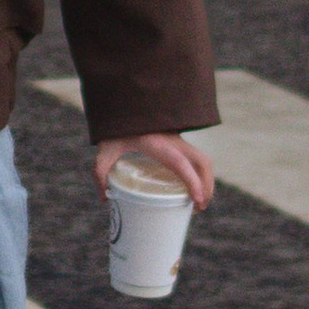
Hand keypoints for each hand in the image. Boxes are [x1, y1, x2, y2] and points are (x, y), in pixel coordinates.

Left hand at [93, 132, 212, 210]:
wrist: (124, 100)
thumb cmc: (115, 126)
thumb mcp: (105, 150)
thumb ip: (101, 172)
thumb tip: (105, 199)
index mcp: (157, 143)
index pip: (180, 163)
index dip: (192, 181)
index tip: (197, 200)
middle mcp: (173, 141)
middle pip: (202, 162)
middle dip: (206, 185)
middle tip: (199, 208)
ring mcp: (178, 140)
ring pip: (203, 159)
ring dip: (207, 180)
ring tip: (199, 202)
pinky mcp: (178, 140)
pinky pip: (196, 157)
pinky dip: (201, 172)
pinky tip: (194, 187)